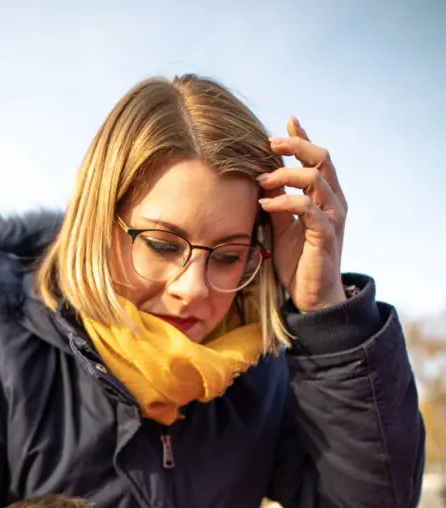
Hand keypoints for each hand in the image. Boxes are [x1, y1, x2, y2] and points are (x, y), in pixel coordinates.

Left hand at [256, 116, 346, 312]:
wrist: (311, 297)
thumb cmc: (298, 262)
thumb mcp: (282, 226)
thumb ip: (277, 202)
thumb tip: (260, 178)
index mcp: (326, 196)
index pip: (317, 158)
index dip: (303, 138)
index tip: (286, 122)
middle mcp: (334, 201)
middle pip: (322, 159)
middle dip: (296, 146)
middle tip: (269, 143)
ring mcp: (333, 217)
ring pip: (315, 178)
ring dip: (285, 174)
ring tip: (261, 180)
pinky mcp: (325, 234)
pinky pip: (307, 208)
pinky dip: (284, 201)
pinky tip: (265, 204)